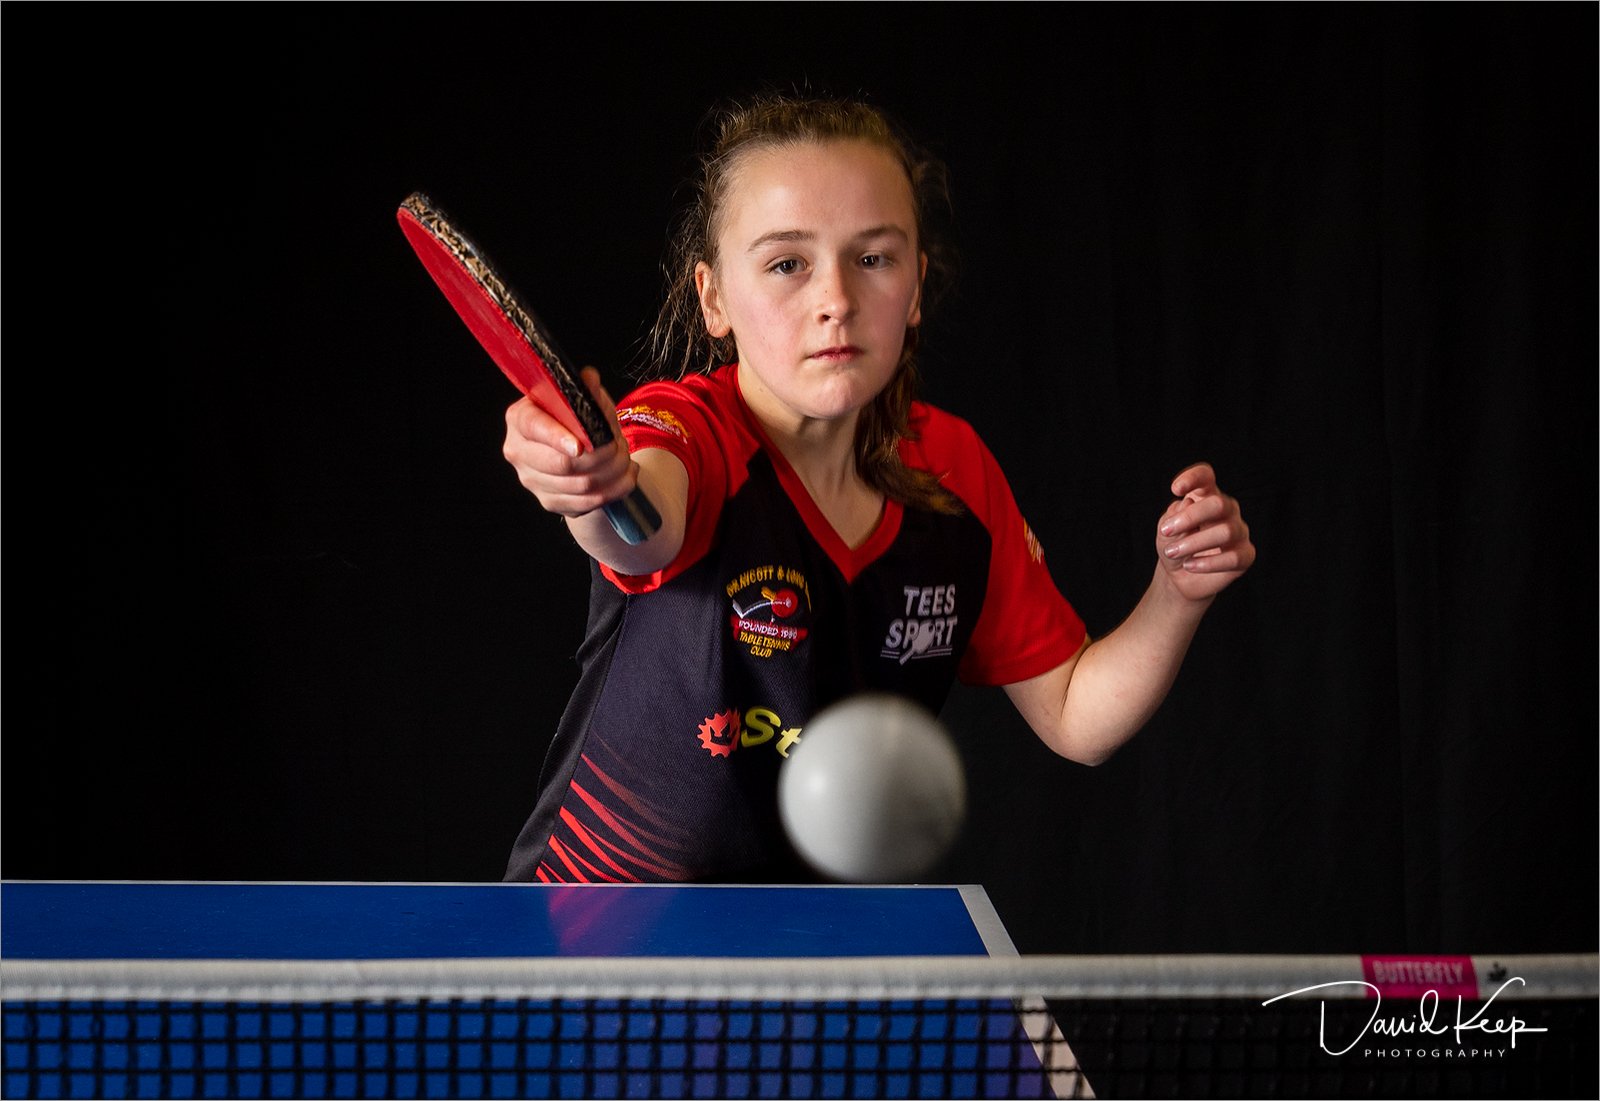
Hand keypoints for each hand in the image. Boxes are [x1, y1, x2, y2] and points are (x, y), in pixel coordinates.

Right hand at [502, 368, 637, 518]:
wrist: (577, 450)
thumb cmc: (576, 419)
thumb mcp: (585, 400)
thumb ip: (586, 390)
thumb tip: (589, 378)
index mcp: (520, 418)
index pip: (534, 427)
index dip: (558, 437)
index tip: (581, 446)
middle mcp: (518, 451)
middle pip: (562, 464)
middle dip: (601, 456)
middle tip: (620, 446)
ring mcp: (532, 481)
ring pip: (580, 485)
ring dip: (613, 473)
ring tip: (626, 459)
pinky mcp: (550, 502)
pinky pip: (587, 503)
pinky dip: (613, 491)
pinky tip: (624, 477)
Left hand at [1154, 462, 1254, 601]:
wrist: (1178, 578)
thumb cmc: (1174, 546)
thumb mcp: (1166, 530)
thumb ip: (1175, 516)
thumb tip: (1190, 502)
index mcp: (1205, 496)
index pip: (1206, 477)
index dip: (1194, 478)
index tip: (1175, 489)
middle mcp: (1227, 510)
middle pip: (1218, 504)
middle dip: (1190, 517)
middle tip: (1166, 531)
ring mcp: (1239, 532)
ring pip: (1226, 531)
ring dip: (1194, 542)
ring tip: (1172, 552)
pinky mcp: (1245, 555)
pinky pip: (1234, 557)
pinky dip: (1208, 563)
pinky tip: (1189, 565)